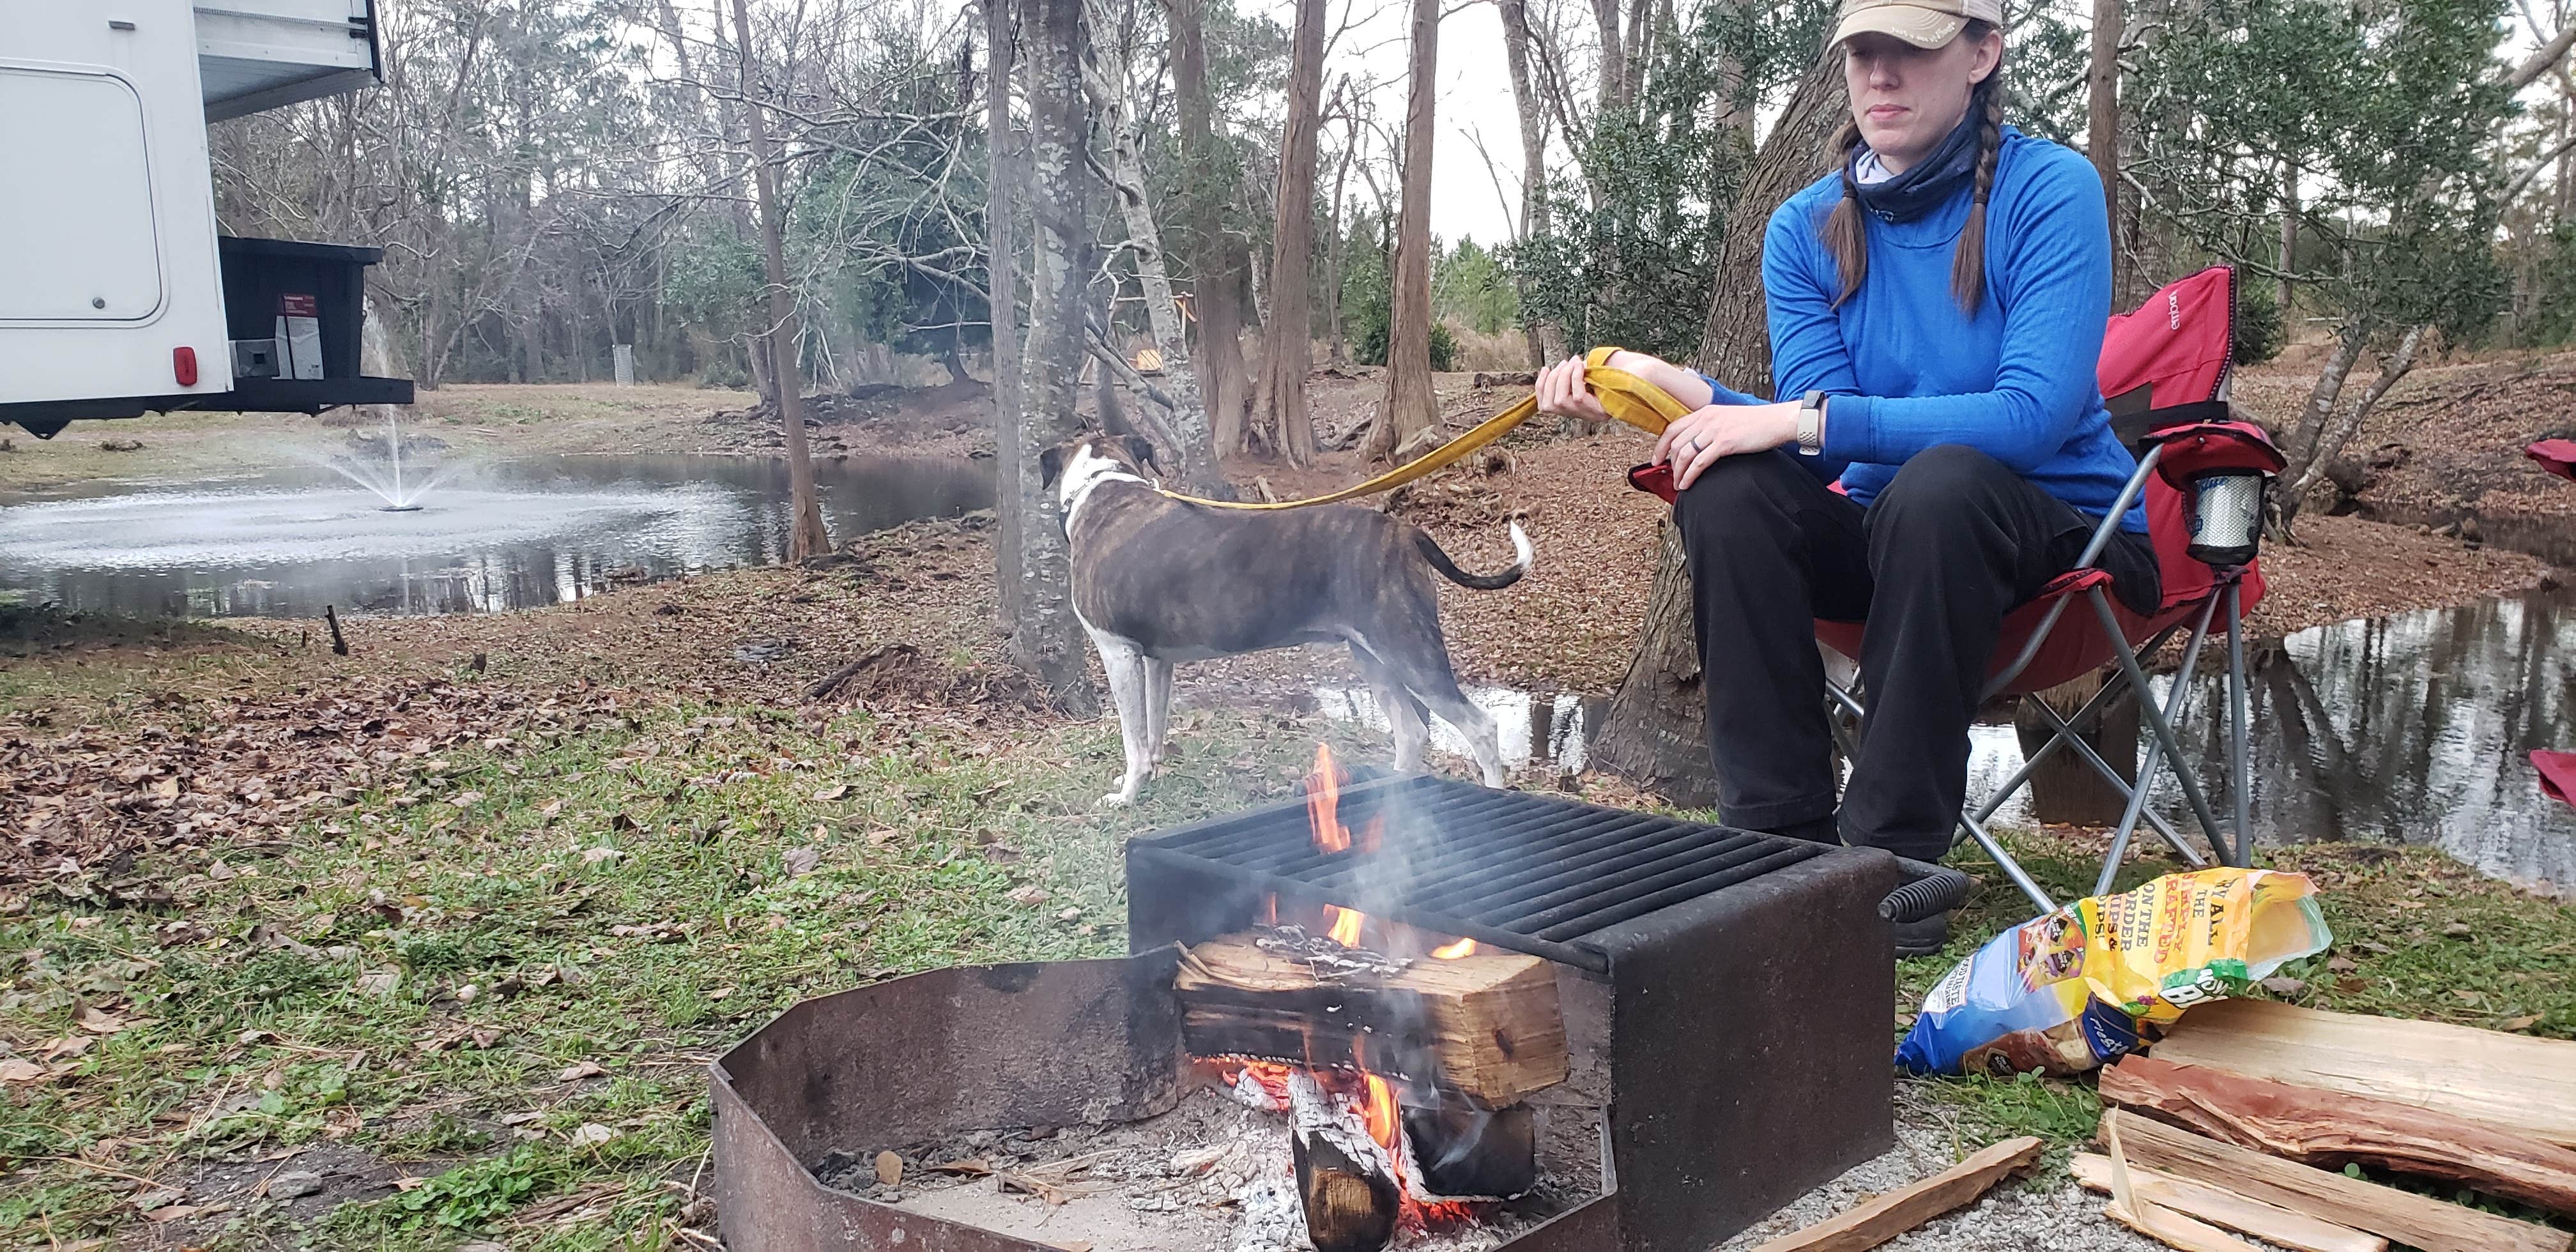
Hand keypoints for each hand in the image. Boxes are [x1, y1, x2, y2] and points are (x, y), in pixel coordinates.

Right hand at [1533, 355, 1611, 424]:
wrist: (1622, 389)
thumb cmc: (1601, 383)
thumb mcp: (1581, 379)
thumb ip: (1568, 376)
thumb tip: (1561, 365)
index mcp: (1565, 409)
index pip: (1543, 404)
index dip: (1540, 385)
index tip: (1545, 368)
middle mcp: (1570, 414)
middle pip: (1549, 401)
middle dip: (1554, 378)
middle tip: (1564, 363)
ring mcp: (1579, 413)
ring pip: (1560, 399)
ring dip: (1564, 377)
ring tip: (1572, 363)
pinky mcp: (1588, 409)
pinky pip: (1576, 393)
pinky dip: (1576, 377)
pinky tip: (1580, 366)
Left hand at [1651, 401, 1800, 489]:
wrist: (1777, 420)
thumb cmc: (1757, 423)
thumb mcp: (1727, 419)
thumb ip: (1711, 427)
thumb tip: (1698, 444)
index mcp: (1705, 412)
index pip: (1673, 428)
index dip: (1661, 445)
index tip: (1656, 458)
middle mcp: (1706, 419)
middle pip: (1676, 443)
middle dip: (1668, 462)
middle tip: (1668, 476)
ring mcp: (1715, 430)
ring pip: (1685, 454)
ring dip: (1678, 472)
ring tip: (1678, 484)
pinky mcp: (1725, 443)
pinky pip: (1699, 462)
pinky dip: (1690, 475)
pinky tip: (1687, 484)